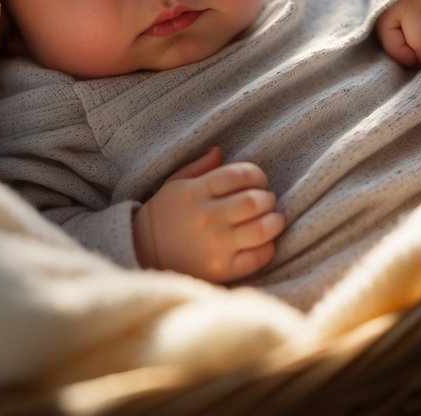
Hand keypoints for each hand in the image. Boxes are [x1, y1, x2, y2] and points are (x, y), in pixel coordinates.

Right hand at [133, 147, 285, 282]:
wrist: (145, 252)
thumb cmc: (165, 214)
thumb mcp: (176, 183)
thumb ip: (200, 166)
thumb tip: (221, 151)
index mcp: (196, 192)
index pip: (239, 175)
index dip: (257, 175)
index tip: (258, 181)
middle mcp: (206, 217)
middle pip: (254, 201)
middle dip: (268, 198)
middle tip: (267, 200)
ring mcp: (215, 245)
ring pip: (262, 229)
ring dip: (275, 222)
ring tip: (274, 219)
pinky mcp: (221, 269)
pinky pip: (257, 257)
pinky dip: (269, 248)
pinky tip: (265, 242)